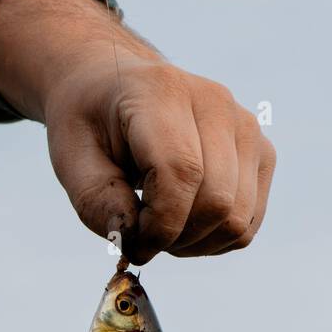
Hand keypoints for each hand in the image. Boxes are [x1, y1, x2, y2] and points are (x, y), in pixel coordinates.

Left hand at [0, 0, 275, 263]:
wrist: (114, 86)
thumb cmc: (89, 124)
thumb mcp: (70, 159)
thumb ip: (96, 201)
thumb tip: (134, 240)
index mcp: (161, 92)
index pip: (181, 173)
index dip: (159, 225)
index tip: (130, 245)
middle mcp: (214, 102)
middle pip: (216, 202)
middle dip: (174, 238)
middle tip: (139, 238)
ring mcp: (245, 126)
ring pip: (238, 218)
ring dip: (194, 243)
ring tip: (159, 228)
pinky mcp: (261, 152)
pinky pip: (248, 221)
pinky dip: (214, 239)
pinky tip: (183, 225)